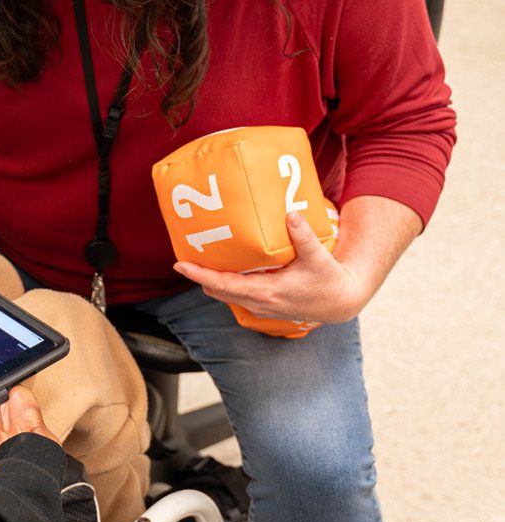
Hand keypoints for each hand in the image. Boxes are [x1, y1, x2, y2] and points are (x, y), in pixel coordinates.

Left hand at [172, 211, 370, 328]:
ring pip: (225, 295)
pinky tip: (225, 269)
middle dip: (200, 276)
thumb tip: (291, 214)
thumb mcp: (318, 258)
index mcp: (265, 291)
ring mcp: (260, 307)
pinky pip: (236, 296)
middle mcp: (258, 302)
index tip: (180, 265)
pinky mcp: (264, 306)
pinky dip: (225, 285)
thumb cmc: (329, 280)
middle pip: (217, 291)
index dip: (199, 275)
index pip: (222, 285)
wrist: (341, 302)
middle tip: (186, 257)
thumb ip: (303, 236)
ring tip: (201, 261)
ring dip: (212, 281)